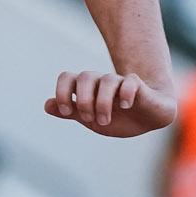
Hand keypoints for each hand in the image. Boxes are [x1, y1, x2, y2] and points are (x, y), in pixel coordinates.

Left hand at [45, 70, 175, 138]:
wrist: (149, 119)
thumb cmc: (118, 118)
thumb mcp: (90, 119)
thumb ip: (71, 111)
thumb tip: (46, 105)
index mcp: (87, 88)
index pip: (67, 77)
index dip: (62, 92)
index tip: (67, 112)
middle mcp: (101, 81)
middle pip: (85, 76)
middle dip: (83, 100)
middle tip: (88, 118)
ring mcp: (120, 82)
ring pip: (106, 80)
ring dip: (102, 103)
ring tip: (105, 120)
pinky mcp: (138, 85)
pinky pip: (129, 81)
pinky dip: (125, 93)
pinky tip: (125, 105)